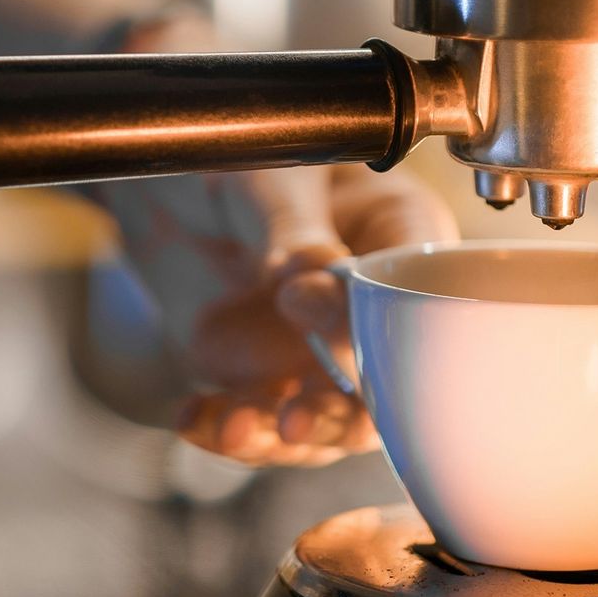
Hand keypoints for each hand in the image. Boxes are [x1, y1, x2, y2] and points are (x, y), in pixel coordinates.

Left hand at [101, 159, 457, 467]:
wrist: (174, 185)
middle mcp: (372, 313)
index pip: (423, 297)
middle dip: (344, 417)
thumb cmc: (249, 159)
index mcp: (402, 243)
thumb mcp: (271, 178)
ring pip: (326, 423)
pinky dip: (227, 431)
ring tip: (238, 429)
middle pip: (390, 387)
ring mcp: (323, 356)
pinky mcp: (268, 382)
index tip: (315, 313)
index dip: (386, 328)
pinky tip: (196, 420)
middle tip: (298, 418)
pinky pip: (260, 424)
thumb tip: (314, 275)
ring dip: (283, 437)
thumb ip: (294, 228)